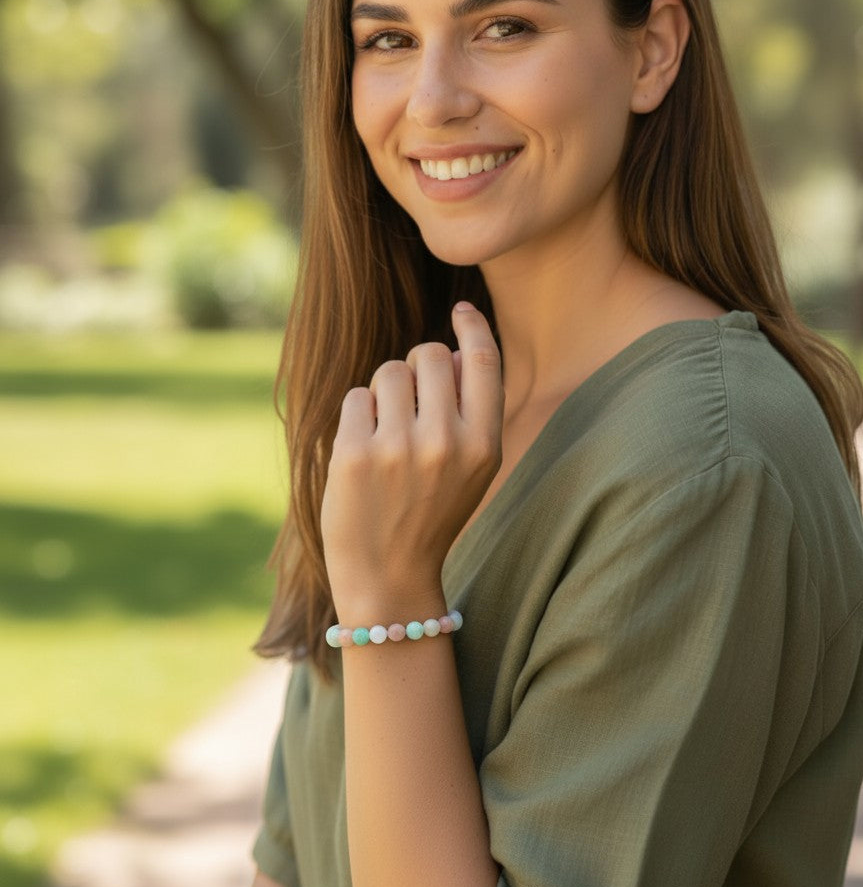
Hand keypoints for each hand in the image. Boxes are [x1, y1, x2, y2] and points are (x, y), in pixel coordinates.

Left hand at [321, 302, 502, 618]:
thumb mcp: (473, 468)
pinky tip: (364, 449)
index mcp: (483, 444)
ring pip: (388, 371)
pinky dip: (357, 415)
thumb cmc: (432, 513)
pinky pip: (355, 397)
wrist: (390, 577)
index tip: (461, 309)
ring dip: (384, 392)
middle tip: (409, 400)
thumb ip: (471, 411)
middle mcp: (446, 442)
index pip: (482, 361)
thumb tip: (453, 349)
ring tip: (386, 432)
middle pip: (429, 354)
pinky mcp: (355, 455)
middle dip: (416, 366)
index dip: (472, 326)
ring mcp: (399, 448)